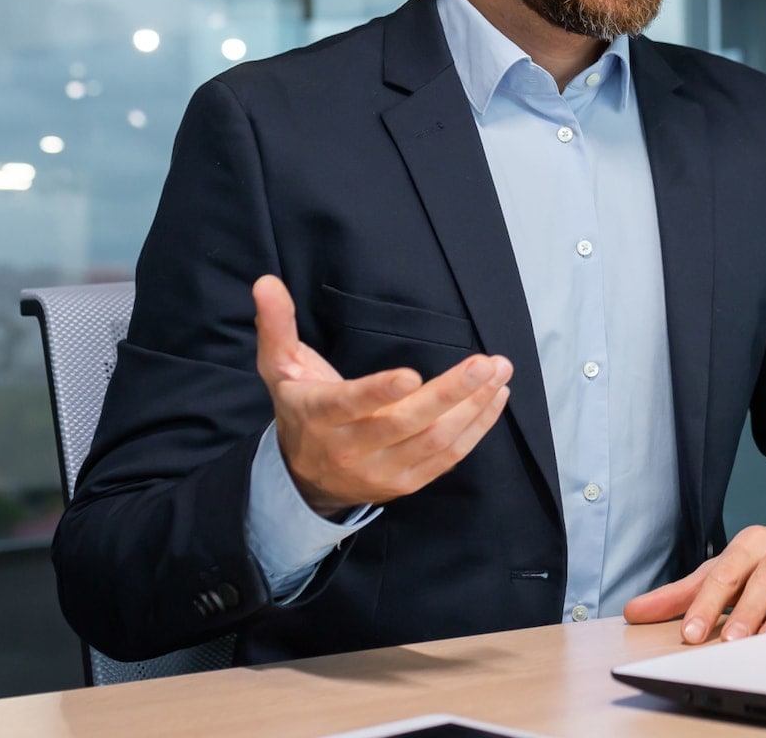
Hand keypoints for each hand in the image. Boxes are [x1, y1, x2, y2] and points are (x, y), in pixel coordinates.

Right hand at [252, 275, 512, 516]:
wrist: (304, 478)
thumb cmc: (300, 409)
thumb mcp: (279, 367)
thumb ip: (276, 325)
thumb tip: (266, 282)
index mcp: (319, 415)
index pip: (351, 404)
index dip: (379, 392)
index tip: (412, 375)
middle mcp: (351, 447)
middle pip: (406, 423)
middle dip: (451, 393)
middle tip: (487, 363)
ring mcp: (381, 470)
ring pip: (434, 442)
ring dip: (472, 408)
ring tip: (499, 374)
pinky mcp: (406, 483)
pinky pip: (447, 458)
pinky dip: (476, 429)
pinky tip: (494, 399)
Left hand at [623, 521, 765, 643]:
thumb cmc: (764, 564)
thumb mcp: (723, 570)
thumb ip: (681, 593)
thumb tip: (634, 611)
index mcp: (750, 544)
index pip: (724, 574)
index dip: (706, 604)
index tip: (690, 633)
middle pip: (764, 580)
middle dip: (748, 611)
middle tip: (731, 641)